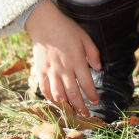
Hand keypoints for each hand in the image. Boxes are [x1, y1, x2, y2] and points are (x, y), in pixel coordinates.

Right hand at [25, 0, 101, 115]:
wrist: (44, 23)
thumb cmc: (67, 29)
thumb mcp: (85, 37)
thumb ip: (93, 53)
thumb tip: (98, 68)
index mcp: (77, 61)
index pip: (86, 83)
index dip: (92, 95)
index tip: (96, 101)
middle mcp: (64, 69)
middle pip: (73, 93)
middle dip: (80, 106)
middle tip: (86, 115)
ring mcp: (50, 71)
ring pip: (58, 95)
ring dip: (66, 105)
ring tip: (72, 112)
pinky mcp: (40, 71)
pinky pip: (44, 89)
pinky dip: (50, 98)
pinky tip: (56, 102)